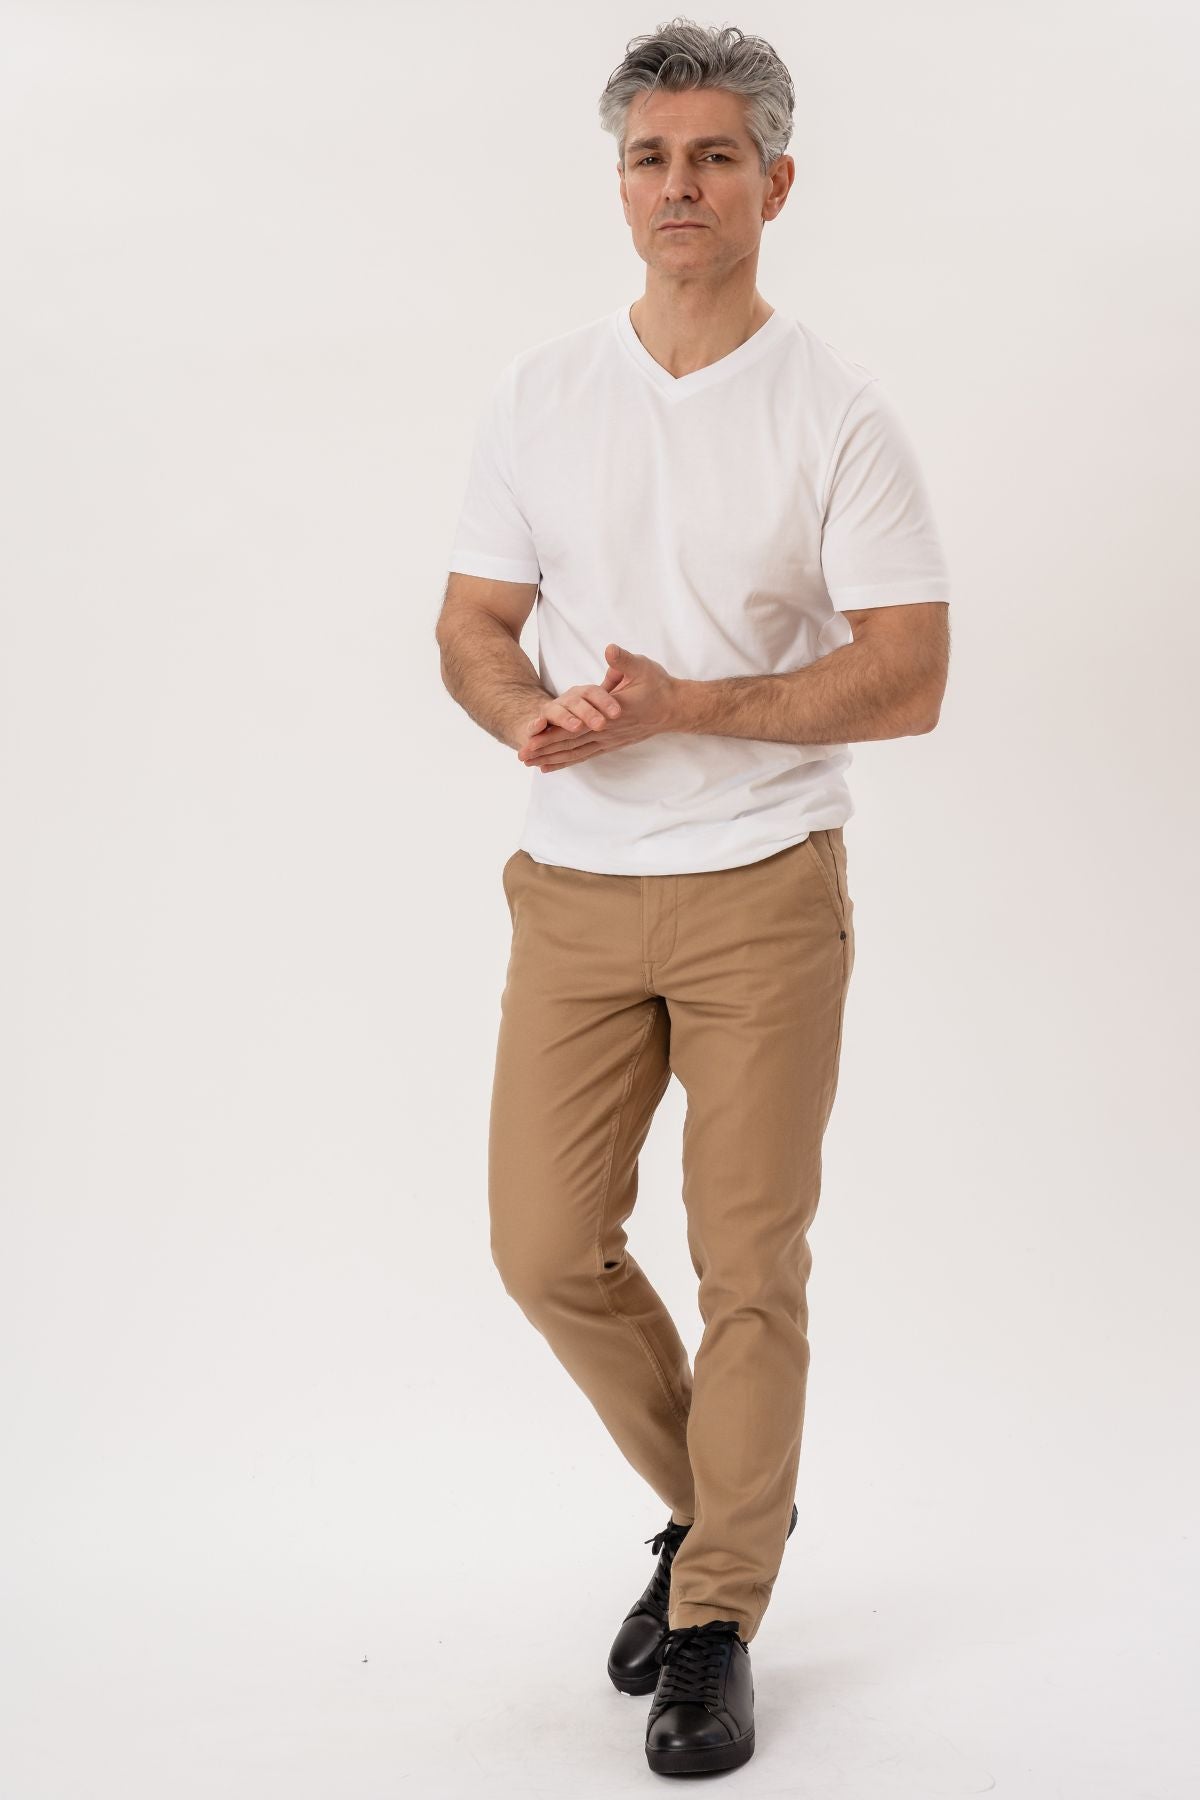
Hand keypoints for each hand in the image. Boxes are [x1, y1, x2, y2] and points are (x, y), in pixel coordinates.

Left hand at [516, 644, 679, 771]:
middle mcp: (607, 731)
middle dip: (545, 749)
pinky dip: (567, 761)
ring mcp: (609, 740)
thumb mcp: (642, 667)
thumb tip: (610, 650)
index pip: (576, 726)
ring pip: (576, 752)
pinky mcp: (611, 743)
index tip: (532, 738)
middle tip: (521, 755)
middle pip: (570, 743)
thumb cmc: (657, 686)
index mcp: (610, 714)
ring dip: (553, 759)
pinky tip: (550, 767)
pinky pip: (585, 755)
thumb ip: (623, 661)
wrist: (674, 708)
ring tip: (530, 765)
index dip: (552, 733)